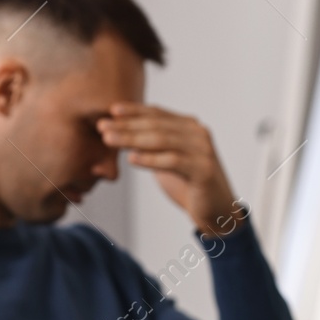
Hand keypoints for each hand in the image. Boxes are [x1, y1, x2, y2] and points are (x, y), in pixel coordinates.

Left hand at [97, 104, 242, 235]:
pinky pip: (172, 161)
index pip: (157, 113)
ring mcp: (202, 150)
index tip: (111, 110)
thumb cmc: (189, 184)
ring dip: (131, 139)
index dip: (134, 111)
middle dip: (126, 125)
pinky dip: (150, 159)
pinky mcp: (203, 169)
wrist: (216, 210)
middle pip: (156, 125)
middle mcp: (198, 133)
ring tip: (109, 139)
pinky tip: (132, 158)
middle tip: (102, 125)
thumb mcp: (166, 159)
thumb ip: (152, 145)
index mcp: (189, 127)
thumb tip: (122, 132)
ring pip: (161, 140)